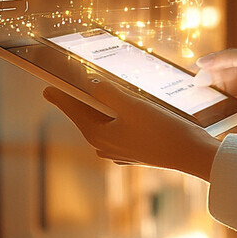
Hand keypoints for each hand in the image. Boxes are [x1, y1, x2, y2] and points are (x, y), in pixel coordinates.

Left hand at [42, 79, 219, 179]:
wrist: (189, 153)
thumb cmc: (160, 129)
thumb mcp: (133, 105)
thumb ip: (109, 93)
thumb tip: (92, 84)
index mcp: (99, 135)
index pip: (75, 111)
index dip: (61, 97)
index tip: (47, 88)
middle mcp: (106, 146)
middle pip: (88, 118)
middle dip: (81, 102)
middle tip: (72, 87)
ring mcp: (121, 150)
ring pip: (105, 125)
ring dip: (102, 109)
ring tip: (100, 94)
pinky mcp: (136, 150)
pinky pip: (120, 130)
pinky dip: (118, 118)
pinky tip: (127, 110)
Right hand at [193, 48, 236, 127]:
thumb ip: (230, 58)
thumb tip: (200, 62)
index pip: (213, 67)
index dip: (200, 75)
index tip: (188, 84)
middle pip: (213, 87)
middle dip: (200, 94)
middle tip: (187, 103)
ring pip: (218, 103)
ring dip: (208, 108)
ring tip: (195, 116)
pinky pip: (229, 117)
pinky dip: (220, 120)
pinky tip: (211, 125)